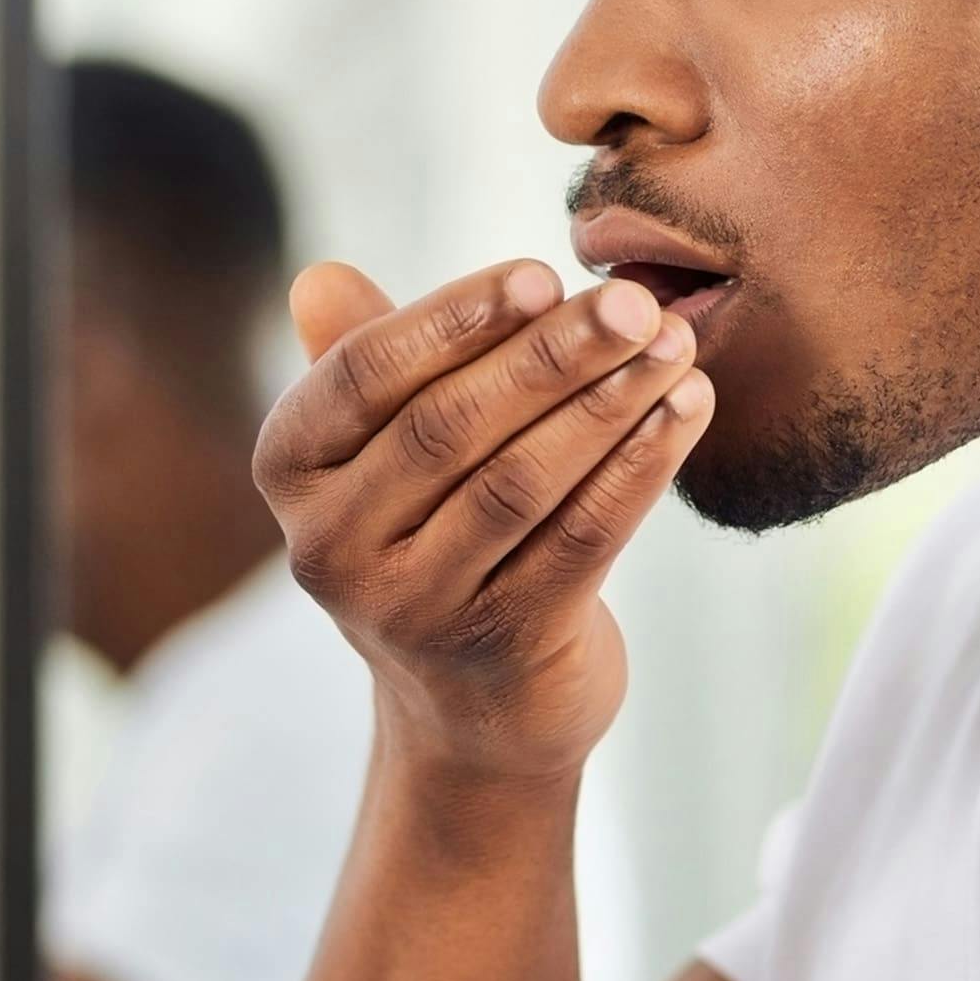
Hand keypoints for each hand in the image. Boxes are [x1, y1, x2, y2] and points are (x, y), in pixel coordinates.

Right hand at [253, 257, 713, 784]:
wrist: (474, 706)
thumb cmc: (433, 527)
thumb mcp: (381, 449)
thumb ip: (364, 358)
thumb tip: (319, 275)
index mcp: (292, 470)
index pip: (365, 373)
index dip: (457, 318)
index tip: (545, 274)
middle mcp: (331, 547)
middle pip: (449, 426)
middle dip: (555, 353)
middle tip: (636, 302)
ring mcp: (414, 608)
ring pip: (522, 480)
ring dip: (611, 401)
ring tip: (675, 344)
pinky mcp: (506, 647)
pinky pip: (584, 535)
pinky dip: (642, 463)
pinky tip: (687, 407)